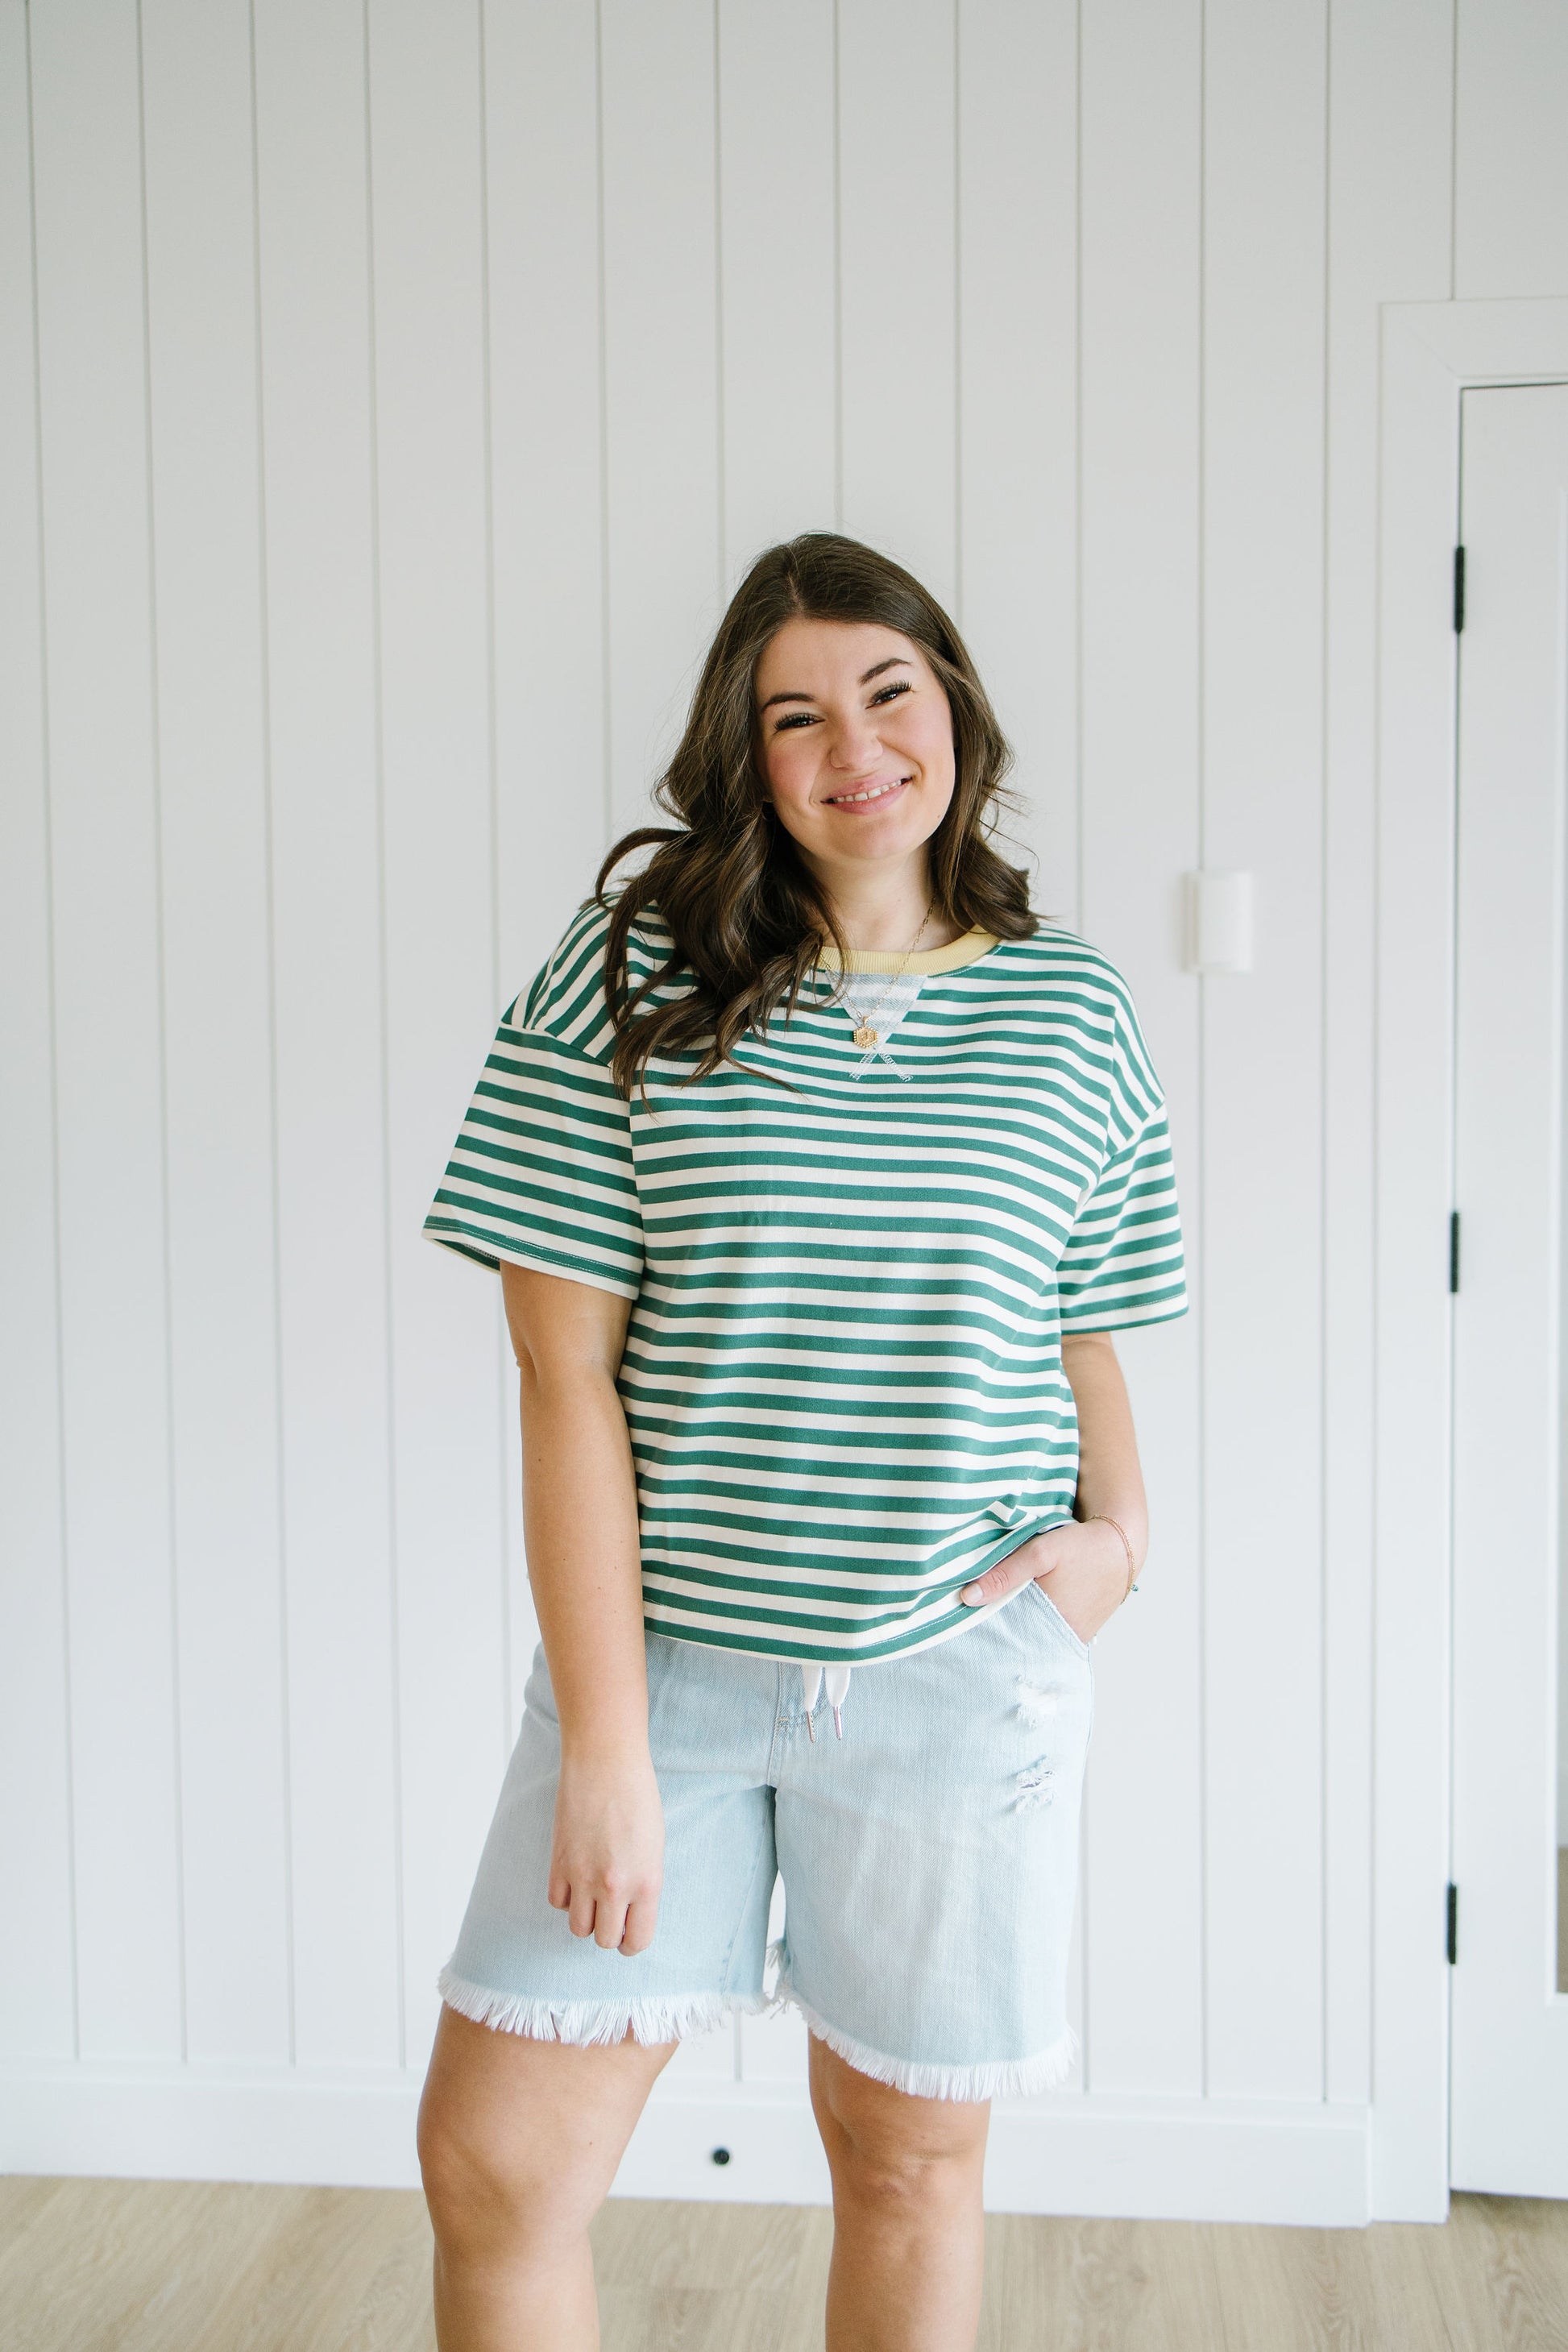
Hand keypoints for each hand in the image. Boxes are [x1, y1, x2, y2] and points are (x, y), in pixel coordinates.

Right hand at [548, 1748, 664, 1954]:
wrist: (606, 1762)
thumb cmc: (637, 1796)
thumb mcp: (654, 1846)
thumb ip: (643, 1882)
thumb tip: (630, 1911)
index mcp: (647, 1882)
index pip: (638, 1940)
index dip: (632, 1943)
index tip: (629, 1934)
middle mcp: (615, 1886)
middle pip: (605, 1940)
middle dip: (610, 1931)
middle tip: (611, 1913)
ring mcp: (583, 1876)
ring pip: (578, 1928)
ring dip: (586, 1918)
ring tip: (592, 1897)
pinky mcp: (558, 1863)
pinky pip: (556, 1902)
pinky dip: (565, 1898)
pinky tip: (575, 1878)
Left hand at [958, 1516, 1131, 1645]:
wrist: (1121, 1545)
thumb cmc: (1082, 1547)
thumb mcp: (1041, 1553)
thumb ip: (1005, 1574)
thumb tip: (967, 1597)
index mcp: (1051, 1625)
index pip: (1006, 1637)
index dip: (985, 1627)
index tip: (963, 1620)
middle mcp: (1063, 1639)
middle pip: (1019, 1639)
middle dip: (998, 1628)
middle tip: (974, 1617)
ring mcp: (1072, 1637)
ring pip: (1033, 1635)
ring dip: (1016, 1624)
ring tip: (996, 1611)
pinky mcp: (1078, 1630)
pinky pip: (1047, 1630)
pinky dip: (1033, 1621)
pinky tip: (1022, 1607)